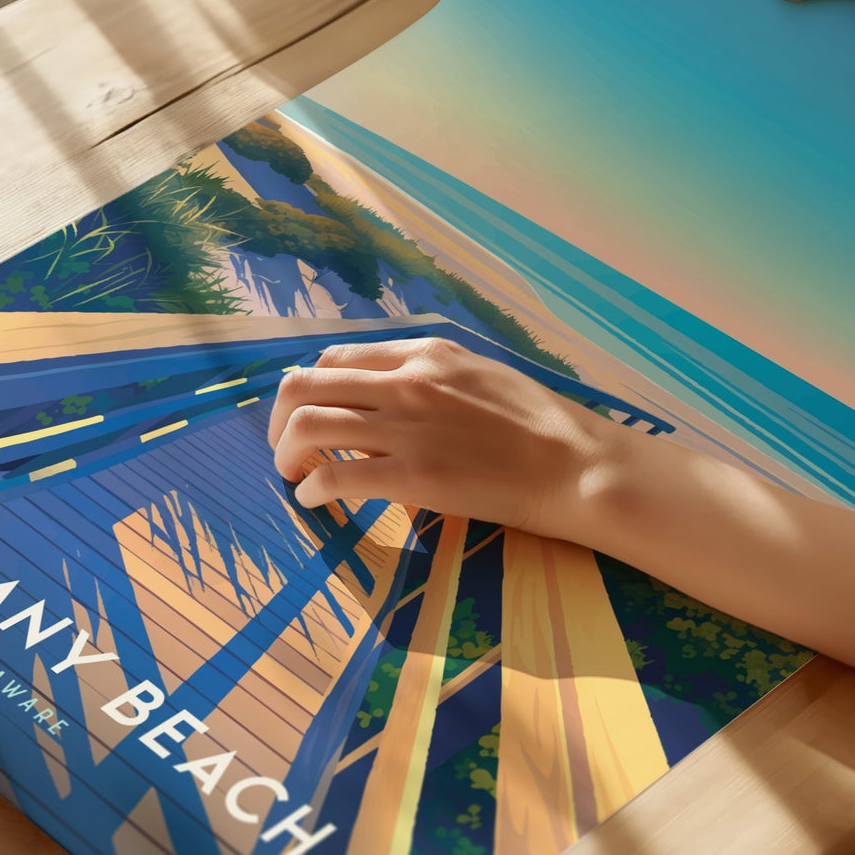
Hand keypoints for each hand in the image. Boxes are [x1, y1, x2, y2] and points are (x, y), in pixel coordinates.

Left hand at [267, 337, 622, 536]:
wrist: (574, 464)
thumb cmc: (538, 424)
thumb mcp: (479, 373)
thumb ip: (431, 375)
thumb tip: (390, 390)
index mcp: (423, 353)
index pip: (336, 358)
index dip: (311, 387)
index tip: (309, 414)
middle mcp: (406, 381)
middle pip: (305, 384)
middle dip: (279, 419)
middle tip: (285, 447)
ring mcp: (407, 427)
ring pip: (307, 424)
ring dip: (286, 453)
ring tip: (292, 475)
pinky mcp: (413, 475)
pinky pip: (334, 475)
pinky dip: (312, 489)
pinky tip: (315, 500)